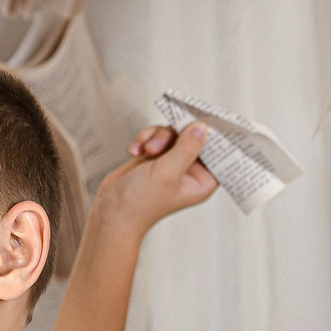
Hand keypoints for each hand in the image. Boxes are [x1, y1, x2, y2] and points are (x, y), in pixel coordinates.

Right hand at [89, 122, 218, 236]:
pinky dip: (145, 139)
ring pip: (173, 133)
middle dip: (177, 135)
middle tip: (163, 141)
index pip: (219, 154)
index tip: (209, 119)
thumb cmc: (140, 204)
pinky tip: (136, 151)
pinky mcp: (155, 156)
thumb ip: (187, 148)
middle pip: (194, 137)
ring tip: (147, 151)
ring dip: (157, 138)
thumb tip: (202, 128)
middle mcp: (189, 170)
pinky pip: (156, 135)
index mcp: (201, 181)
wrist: (111, 211)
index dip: (217, 136)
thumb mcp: (168, 173)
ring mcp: (171, 162)